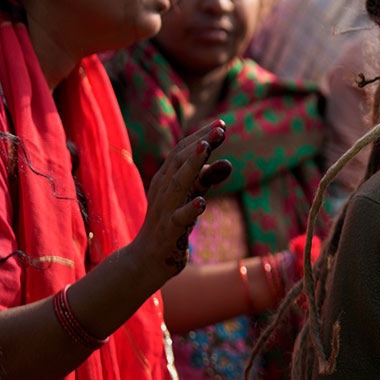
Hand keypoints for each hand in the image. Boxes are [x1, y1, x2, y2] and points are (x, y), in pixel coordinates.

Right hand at [127, 120, 230, 288]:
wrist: (148, 258)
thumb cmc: (172, 222)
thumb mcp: (190, 196)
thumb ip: (206, 179)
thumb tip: (228, 163)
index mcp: (166, 177)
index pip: (182, 150)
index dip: (201, 136)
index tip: (222, 124)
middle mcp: (162, 188)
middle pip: (179, 160)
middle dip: (201, 143)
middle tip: (221, 129)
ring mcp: (164, 209)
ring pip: (178, 183)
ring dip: (192, 165)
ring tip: (206, 148)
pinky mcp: (169, 231)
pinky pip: (179, 219)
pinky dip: (189, 209)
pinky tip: (202, 202)